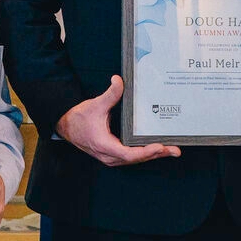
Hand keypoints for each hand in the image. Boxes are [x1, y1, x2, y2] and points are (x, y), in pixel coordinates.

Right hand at [55, 75, 181, 166]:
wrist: (66, 126)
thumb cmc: (79, 118)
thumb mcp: (95, 104)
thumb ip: (110, 94)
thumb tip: (119, 80)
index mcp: (104, 145)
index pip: (129, 154)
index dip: (145, 152)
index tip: (159, 146)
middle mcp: (109, 156)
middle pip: (137, 159)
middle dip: (156, 154)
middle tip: (174, 150)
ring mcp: (111, 158)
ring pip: (135, 160)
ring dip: (153, 156)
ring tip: (171, 151)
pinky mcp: (113, 156)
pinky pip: (131, 158)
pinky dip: (145, 154)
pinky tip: (157, 150)